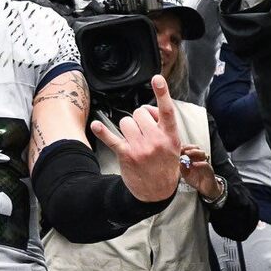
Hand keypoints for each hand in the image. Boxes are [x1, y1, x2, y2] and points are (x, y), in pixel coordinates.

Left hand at [90, 75, 179, 201]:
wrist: (157, 192)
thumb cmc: (165, 166)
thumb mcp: (174, 146)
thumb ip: (164, 126)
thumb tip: (149, 110)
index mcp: (170, 136)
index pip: (167, 111)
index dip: (162, 93)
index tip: (157, 79)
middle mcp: (155, 140)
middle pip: (140, 113)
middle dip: (139, 118)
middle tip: (142, 130)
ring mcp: (140, 148)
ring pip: (126, 122)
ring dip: (127, 127)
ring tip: (133, 138)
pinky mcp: (126, 155)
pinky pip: (112, 138)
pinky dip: (103, 131)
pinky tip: (96, 126)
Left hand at [178, 145, 219, 200]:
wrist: (205, 189)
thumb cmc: (197, 180)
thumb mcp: (186, 174)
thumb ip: (181, 168)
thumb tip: (176, 162)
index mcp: (194, 159)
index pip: (190, 150)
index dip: (184, 148)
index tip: (178, 148)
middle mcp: (200, 160)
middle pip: (197, 149)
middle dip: (189, 147)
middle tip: (182, 149)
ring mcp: (205, 164)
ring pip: (202, 154)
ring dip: (194, 152)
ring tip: (187, 153)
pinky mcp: (209, 170)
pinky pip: (206, 164)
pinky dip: (200, 163)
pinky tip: (194, 164)